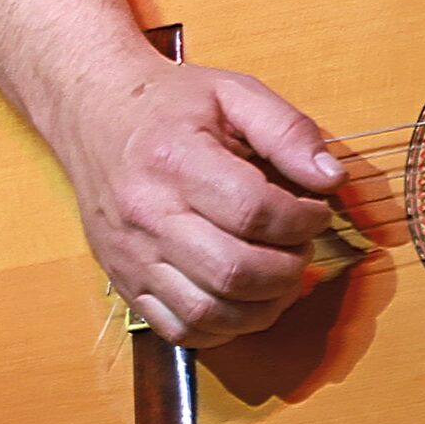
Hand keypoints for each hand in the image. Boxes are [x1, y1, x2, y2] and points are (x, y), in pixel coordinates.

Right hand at [48, 51, 345, 347]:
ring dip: (263, 306)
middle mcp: (147, 215)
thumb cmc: (170, 104)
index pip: (253, 212)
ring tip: (281, 275)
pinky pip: (179, 330)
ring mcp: (132, 256)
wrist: (93, 113)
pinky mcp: (124, 283)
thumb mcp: (235, 93)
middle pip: (233, 270)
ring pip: (207, 312)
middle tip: (301, 245)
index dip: (302, 220)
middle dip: (289, 267)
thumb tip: (331, 178)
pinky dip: (223, 328)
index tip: (316, 210)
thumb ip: (288, 130)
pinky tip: (246, 299)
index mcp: (175, 160)